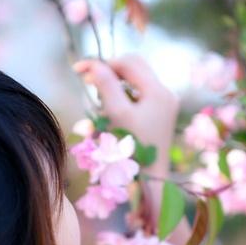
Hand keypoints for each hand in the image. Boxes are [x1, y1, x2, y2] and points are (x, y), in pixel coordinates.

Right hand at [73, 54, 178, 175]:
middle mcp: (166, 93)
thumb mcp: (116, 114)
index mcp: (159, 91)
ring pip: (135, 81)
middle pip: (134, 68)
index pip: (128, 62)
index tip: (78, 70)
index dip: (102, 62)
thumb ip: (105, 85)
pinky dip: (123, 97)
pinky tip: (113, 112)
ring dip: (115, 85)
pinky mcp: (160, 114)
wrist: (150, 181)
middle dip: (110, 72)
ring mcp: (165, 104)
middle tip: (88, 83)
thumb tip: (93, 65)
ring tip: (101, 103)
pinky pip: (139, 95)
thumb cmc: (132, 150)